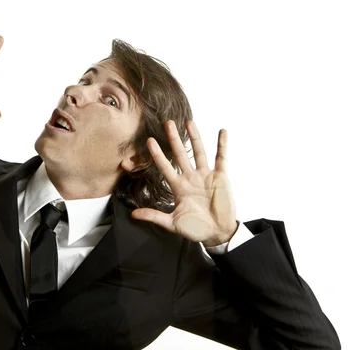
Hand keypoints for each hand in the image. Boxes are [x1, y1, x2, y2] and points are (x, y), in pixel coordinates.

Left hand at [131, 120, 238, 246]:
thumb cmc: (195, 229)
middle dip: (174, 139)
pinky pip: (221, 158)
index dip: (157, 154)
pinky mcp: (221, 177)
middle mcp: (190, 178)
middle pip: (180, 154)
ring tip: (189, 122)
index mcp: (178, 187)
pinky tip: (222, 131)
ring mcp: (205, 176)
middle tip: (168, 122)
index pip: (165, 166)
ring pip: (199, 152)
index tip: (149, 141)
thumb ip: (154, 216)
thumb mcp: (172, 223)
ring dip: (195, 137)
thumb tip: (133, 214)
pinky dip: (222, 144)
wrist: (217, 233)